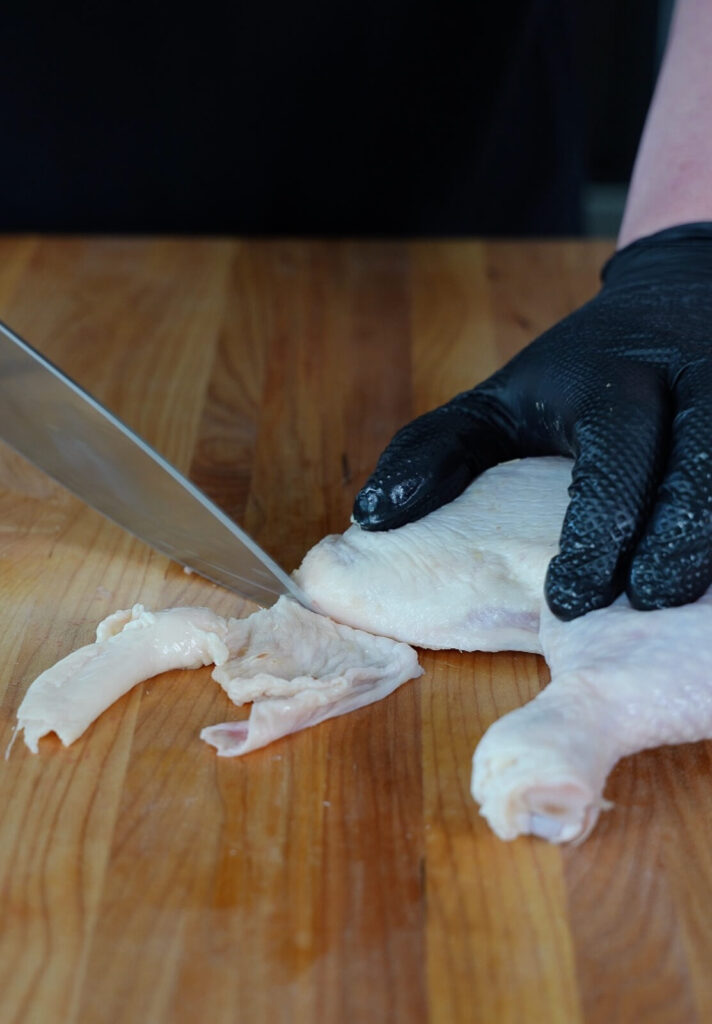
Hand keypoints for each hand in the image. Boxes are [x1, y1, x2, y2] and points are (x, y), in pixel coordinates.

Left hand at [353, 223, 711, 619]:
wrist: (676, 303)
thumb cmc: (574, 375)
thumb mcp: (496, 402)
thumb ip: (436, 450)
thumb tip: (373, 515)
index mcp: (613, 378)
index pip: (614, 456)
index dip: (597, 530)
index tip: (569, 600)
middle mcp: (691, 381)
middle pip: (701, 468)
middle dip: (677, 542)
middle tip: (644, 605)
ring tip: (686, 603)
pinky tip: (709, 575)